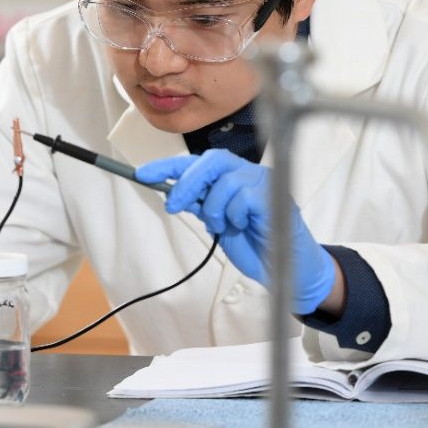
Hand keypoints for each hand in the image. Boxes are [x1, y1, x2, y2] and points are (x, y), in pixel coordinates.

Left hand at [136, 149, 336, 314]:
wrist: (285, 266)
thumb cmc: (255, 243)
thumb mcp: (218, 222)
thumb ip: (201, 204)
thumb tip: (172, 192)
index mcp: (232, 176)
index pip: (197, 163)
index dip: (168, 166)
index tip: (142, 174)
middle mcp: (247, 173)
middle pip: (211, 161)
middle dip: (187, 183)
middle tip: (174, 206)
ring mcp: (262, 181)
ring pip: (224, 181)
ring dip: (215, 208)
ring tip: (224, 225)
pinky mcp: (273, 195)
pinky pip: (242, 197)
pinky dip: (235, 215)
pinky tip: (243, 225)